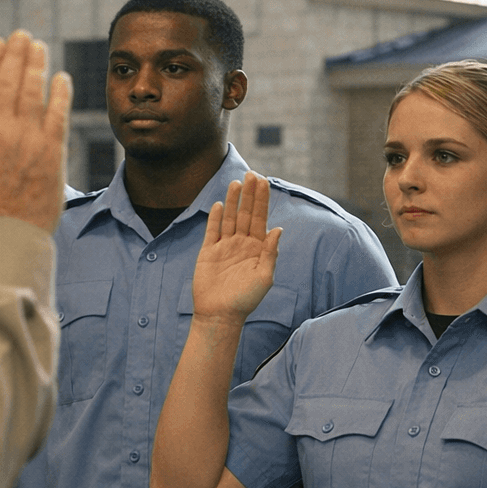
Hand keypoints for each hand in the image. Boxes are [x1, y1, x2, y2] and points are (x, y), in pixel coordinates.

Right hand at [0, 31, 70, 235]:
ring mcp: (25, 139)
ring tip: (37, 46)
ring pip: (32, 90)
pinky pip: (58, 113)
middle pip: (6, 80)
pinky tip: (62, 78)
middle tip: (21, 35)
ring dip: (35, 63)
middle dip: (14, 52)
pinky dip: (60, 92)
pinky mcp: (51, 152)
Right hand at [191, 172, 280, 324]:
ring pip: (230, 218)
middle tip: (252, 173)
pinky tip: (220, 204)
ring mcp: (224, 247)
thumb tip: (278, 228)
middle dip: (250, 194)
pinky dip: (216, 217)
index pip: (261, 218)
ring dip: (234, 200)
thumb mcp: (264, 277)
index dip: (262, 199)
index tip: (264, 181)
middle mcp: (242, 244)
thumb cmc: (245, 300)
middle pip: (246, 214)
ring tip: (237, 182)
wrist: (220, 314)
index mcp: (257, 248)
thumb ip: (270, 252)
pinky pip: (212, 231)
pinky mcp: (208, 252)